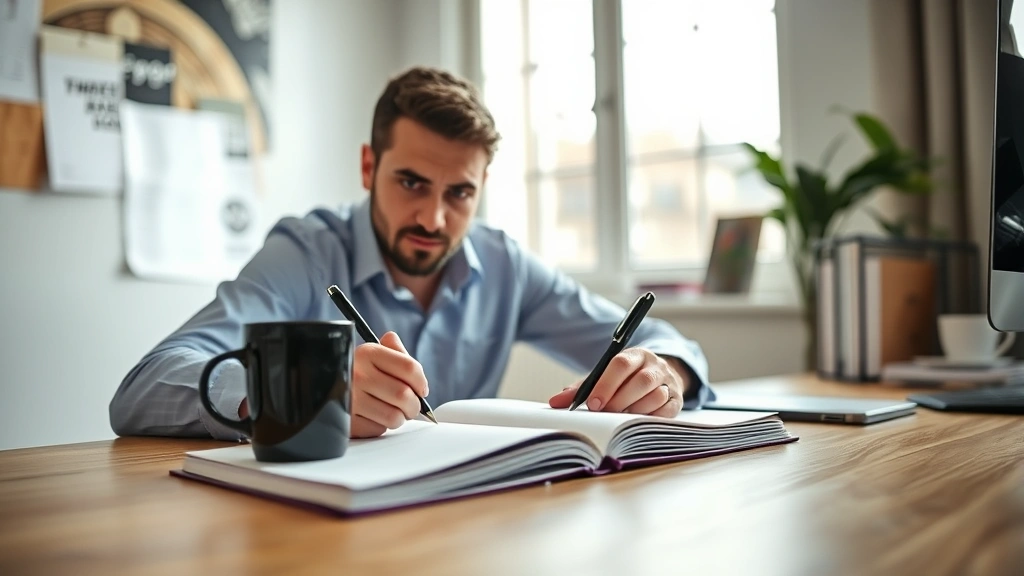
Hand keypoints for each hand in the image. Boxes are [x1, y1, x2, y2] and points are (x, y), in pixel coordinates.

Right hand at [349, 331, 429, 437]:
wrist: (320, 384)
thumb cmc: (356, 370)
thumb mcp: (373, 354)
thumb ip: (397, 355)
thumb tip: (416, 372)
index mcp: (368, 352)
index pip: (409, 368)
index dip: (421, 382)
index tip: (421, 390)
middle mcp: (356, 373)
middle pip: (404, 395)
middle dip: (414, 405)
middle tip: (410, 407)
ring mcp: (349, 398)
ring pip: (393, 416)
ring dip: (399, 418)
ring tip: (392, 413)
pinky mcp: (344, 420)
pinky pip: (377, 429)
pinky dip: (380, 426)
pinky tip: (373, 417)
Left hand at [548, 348, 689, 416]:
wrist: (660, 376)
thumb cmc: (626, 379)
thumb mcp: (605, 377)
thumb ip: (582, 388)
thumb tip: (555, 402)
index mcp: (635, 355)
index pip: (621, 364)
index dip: (606, 384)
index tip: (593, 404)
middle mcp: (655, 365)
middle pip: (640, 381)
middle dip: (619, 400)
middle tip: (604, 414)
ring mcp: (668, 382)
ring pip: (655, 396)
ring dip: (634, 410)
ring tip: (619, 419)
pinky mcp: (677, 400)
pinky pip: (667, 411)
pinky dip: (650, 418)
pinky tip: (636, 421)